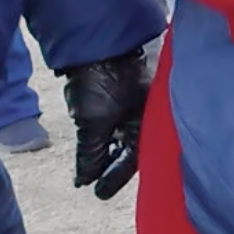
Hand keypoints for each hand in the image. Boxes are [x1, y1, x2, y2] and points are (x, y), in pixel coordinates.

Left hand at [58, 50, 148, 199]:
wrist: (102, 40)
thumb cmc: (105, 81)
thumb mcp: (93, 123)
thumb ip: (90, 154)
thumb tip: (85, 180)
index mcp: (148, 124)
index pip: (133, 161)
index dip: (114, 179)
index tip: (98, 194)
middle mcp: (148, 115)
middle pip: (131, 149)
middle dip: (113, 164)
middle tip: (95, 179)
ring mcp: (137, 103)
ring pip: (123, 135)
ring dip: (108, 148)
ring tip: (92, 161)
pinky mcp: (127, 93)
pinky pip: (118, 120)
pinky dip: (106, 132)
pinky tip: (95, 136)